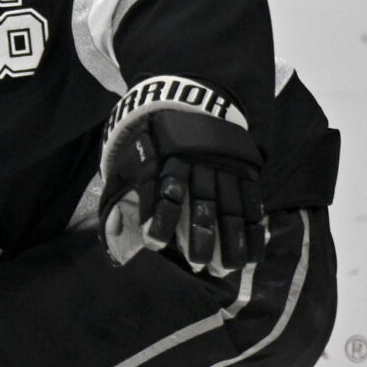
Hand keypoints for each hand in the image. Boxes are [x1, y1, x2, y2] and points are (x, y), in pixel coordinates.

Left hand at [100, 77, 266, 276]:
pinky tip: (253, 253)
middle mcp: (196, 163)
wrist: (187, 98)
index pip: (160, 190)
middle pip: (201, 202)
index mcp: (163, 158)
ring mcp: (223, 165)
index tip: (154, 243)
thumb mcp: (128, 159)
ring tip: (228, 268)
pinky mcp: (244, 168)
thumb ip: (118, 196)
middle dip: (201, 235)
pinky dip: (254, 229)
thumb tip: (111, 233)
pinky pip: (253, 202)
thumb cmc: (150, 140)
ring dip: (231, 239)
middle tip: (200, 264)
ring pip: (230, 205)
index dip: (158, 217)